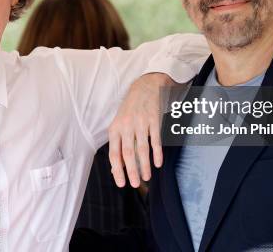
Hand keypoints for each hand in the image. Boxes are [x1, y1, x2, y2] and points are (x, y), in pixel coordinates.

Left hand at [108, 73, 178, 187]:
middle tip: (135, 184)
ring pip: (142, 149)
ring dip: (145, 165)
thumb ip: (118, 145)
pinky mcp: (153, 120)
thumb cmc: (129, 110)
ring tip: (147, 177)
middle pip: (128, 153)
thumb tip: (116, 169)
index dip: (117, 170)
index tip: (121, 183)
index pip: (114, 153)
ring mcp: (140, 123)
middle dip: (132, 171)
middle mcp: (126, 126)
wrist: (144, 87)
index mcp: (115, 129)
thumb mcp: (119, 125)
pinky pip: (155, 140)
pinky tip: (158, 163)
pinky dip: (157, 153)